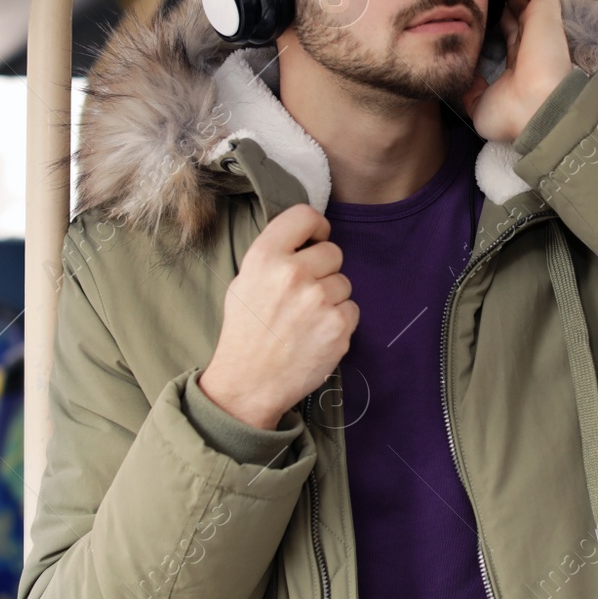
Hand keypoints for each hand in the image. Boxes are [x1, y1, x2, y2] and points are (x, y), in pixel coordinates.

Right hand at [197, 204, 357, 429]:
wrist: (249, 382)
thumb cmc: (246, 331)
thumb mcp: (245, 282)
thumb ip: (275, 255)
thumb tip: (307, 238)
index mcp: (265, 257)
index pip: (305, 216)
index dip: (315, 227)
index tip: (315, 240)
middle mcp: (292, 274)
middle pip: (333, 252)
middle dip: (323, 269)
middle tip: (304, 293)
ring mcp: (318, 300)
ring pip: (344, 282)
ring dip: (331, 298)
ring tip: (306, 319)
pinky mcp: (338, 326)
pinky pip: (352, 309)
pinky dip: (339, 321)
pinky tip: (316, 334)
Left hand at [462, 0, 573, 142]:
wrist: (537, 113)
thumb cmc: (513, 116)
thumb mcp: (479, 106)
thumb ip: (470, 90)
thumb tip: (462, 76)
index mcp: (519, 65)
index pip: (508, 35)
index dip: (494, 21)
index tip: (474, 11)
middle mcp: (532, 45)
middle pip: (517, 13)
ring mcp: (541, 29)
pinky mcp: (548, 15)